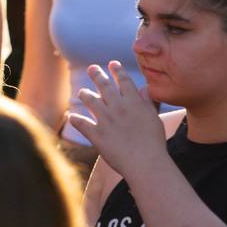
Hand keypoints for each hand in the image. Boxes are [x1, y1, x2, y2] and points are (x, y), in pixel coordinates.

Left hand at [68, 61, 169, 179]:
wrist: (145, 162)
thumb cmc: (154, 142)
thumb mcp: (154, 118)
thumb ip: (148, 102)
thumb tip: (144, 88)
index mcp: (134, 102)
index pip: (123, 81)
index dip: (117, 71)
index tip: (112, 64)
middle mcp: (117, 107)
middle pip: (104, 86)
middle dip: (97, 74)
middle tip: (92, 68)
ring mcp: (105, 119)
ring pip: (90, 100)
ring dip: (85, 94)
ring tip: (82, 92)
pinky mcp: (96, 134)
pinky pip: (81, 123)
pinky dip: (75, 119)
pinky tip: (71, 117)